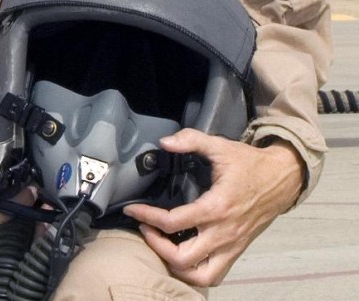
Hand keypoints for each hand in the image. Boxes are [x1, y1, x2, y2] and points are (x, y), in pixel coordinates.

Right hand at [0, 159, 34, 258]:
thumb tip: (9, 172)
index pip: (5, 212)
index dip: (23, 201)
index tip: (34, 190)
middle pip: (13, 234)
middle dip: (33, 220)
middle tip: (45, 205)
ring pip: (12, 243)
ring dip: (29, 229)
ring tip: (40, 211)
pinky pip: (6, 246)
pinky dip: (19, 235)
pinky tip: (28, 222)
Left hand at [122, 129, 302, 287]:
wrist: (282, 179)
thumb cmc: (250, 164)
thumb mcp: (220, 146)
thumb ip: (191, 140)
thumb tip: (165, 142)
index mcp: (216, 207)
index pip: (175, 222)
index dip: (148, 217)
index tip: (134, 210)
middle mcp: (224, 232)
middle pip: (183, 257)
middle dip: (157, 246)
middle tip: (145, 228)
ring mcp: (232, 245)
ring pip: (200, 275)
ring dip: (176, 265)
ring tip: (161, 246)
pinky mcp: (237, 251)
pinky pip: (216, 275)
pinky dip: (196, 273)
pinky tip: (183, 258)